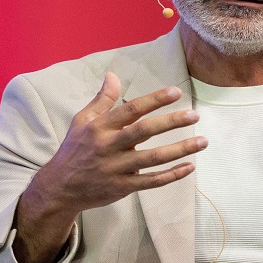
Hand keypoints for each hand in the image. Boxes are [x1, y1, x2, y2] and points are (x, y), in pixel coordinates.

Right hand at [13, 72, 205, 262]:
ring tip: (202, 142)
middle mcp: (108, 147)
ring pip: (153, 159)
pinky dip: (172, 175)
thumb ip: (102, 100)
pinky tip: (190, 166)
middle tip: (194, 115)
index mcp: (100, 127)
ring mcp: (116, 169)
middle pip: (144, 132)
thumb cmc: (75, 150)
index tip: (176, 92)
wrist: (60, 188)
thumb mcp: (82, 121)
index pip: (131, 110)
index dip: (154, 100)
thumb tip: (113, 75)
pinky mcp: (122, 188)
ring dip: (180, 149)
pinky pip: (152, 182)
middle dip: (171, 122)